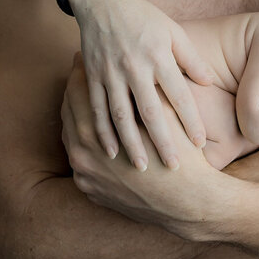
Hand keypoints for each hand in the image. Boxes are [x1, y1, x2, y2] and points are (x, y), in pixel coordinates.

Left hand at [60, 53, 223, 237]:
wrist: (188, 203)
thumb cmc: (179, 153)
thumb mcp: (164, 113)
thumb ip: (142, 88)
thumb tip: (130, 60)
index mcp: (93, 131)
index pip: (77, 91)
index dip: (82, 70)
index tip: (85, 56)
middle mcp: (81, 154)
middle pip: (69, 113)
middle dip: (75, 89)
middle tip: (81, 70)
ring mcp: (83, 176)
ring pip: (72, 137)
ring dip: (78, 115)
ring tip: (86, 97)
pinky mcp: (91, 190)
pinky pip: (80, 161)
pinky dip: (84, 143)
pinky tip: (94, 130)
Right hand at [67, 0, 215, 170]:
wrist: (104, 1)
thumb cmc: (145, 17)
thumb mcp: (174, 31)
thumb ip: (191, 59)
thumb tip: (209, 83)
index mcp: (159, 56)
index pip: (179, 94)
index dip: (190, 120)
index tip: (201, 144)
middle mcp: (135, 67)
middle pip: (151, 111)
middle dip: (162, 141)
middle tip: (173, 168)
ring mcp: (110, 73)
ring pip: (121, 115)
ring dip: (131, 143)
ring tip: (142, 168)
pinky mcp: (92, 76)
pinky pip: (96, 108)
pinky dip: (103, 131)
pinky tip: (110, 152)